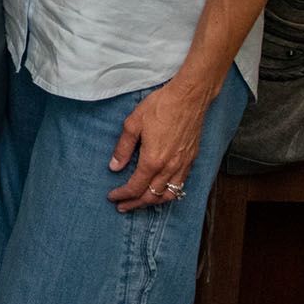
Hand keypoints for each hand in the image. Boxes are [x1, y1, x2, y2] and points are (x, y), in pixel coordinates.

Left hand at [106, 77, 213, 212]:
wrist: (188, 98)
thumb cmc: (160, 107)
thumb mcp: (133, 124)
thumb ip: (123, 148)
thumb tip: (114, 166)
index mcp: (153, 160)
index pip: (135, 187)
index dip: (122, 194)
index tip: (112, 197)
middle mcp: (169, 168)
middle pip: (151, 196)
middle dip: (135, 204)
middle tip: (122, 206)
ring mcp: (183, 165)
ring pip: (168, 195)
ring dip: (153, 202)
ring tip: (140, 202)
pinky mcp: (191, 160)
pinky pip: (180, 185)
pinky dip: (169, 193)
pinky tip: (161, 189)